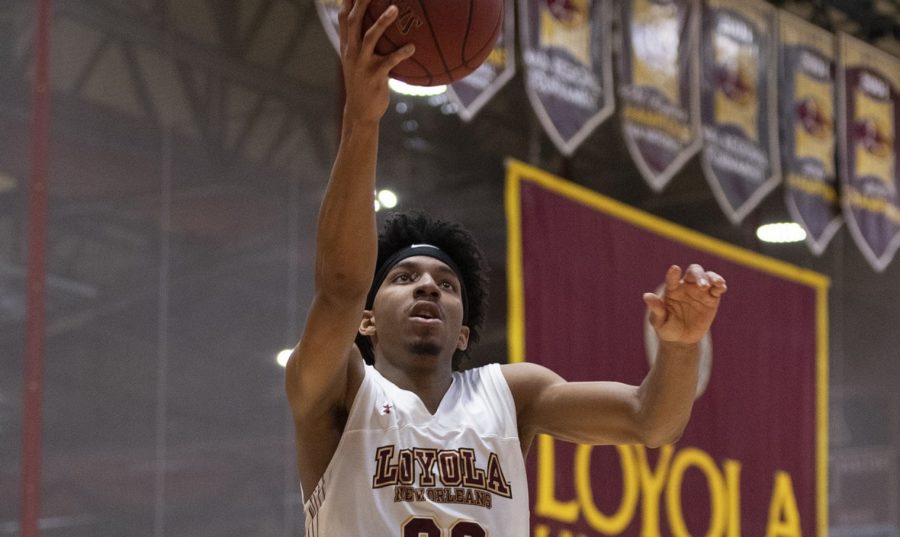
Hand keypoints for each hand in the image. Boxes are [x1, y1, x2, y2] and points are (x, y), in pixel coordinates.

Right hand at [338, 0, 414, 124]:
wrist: (360, 112)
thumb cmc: (365, 84)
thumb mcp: (360, 62)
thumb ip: (365, 44)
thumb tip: (383, 27)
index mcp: (347, 46)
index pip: (344, 17)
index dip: (349, 0)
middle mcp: (351, 51)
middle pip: (354, 20)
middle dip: (361, 2)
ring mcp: (362, 63)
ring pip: (370, 37)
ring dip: (382, 22)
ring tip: (395, 8)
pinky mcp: (374, 76)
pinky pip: (389, 61)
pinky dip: (401, 53)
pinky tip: (413, 47)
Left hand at [643, 264, 726, 344]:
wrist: (681, 340)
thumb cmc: (666, 327)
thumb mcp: (659, 321)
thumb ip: (656, 308)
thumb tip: (646, 296)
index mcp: (671, 289)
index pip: (672, 278)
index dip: (673, 274)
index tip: (675, 270)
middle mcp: (686, 286)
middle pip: (694, 272)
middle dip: (699, 275)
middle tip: (702, 285)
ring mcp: (700, 292)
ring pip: (708, 276)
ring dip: (712, 277)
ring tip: (717, 284)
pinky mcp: (711, 299)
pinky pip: (717, 289)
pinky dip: (720, 286)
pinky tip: (722, 287)